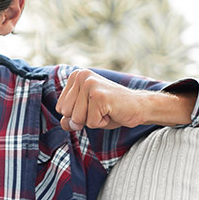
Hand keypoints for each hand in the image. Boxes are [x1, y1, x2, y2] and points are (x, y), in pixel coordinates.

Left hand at [56, 69, 195, 130]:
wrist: (138, 107)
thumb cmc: (111, 110)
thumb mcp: (86, 114)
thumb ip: (70, 118)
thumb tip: (64, 123)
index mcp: (75, 76)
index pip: (60, 108)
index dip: (77, 115)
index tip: (93, 107)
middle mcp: (81, 76)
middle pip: (66, 113)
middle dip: (83, 119)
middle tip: (100, 109)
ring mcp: (89, 84)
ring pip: (76, 119)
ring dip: (92, 121)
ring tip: (105, 110)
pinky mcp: (98, 96)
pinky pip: (90, 123)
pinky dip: (102, 123)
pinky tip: (111, 112)